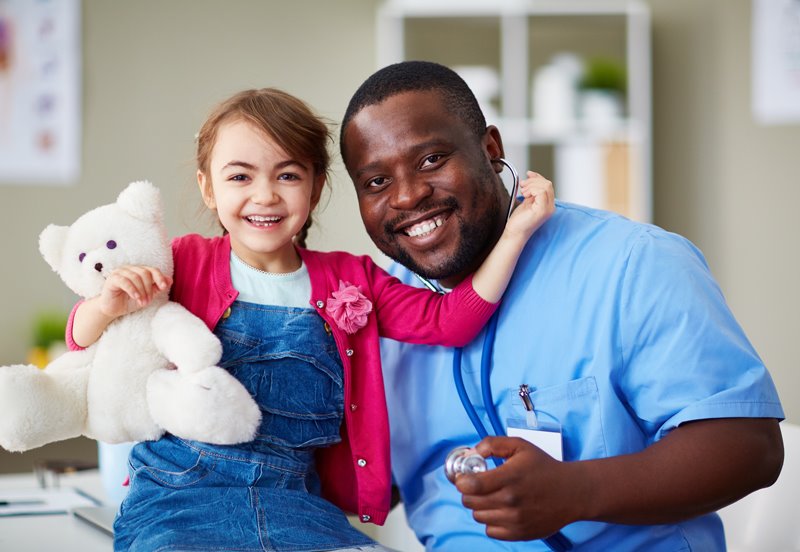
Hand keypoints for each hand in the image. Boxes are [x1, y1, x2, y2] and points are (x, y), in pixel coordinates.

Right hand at [97, 265, 171, 318]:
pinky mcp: (112, 278)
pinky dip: (133, 290)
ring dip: (142, 291)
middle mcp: (130, 269)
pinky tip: (136, 297)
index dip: (159, 277)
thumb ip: (157, 288)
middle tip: (149, 301)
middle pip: (145, 273)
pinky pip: (125, 281)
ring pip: (136, 277)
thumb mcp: (146, 296)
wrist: (112, 309)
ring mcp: (120, 272)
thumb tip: (170, 280)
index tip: (164, 287)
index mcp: (139, 271)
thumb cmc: (129, 301)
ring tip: (143, 302)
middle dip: (149, 288)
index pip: (152, 270)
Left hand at [455, 436, 575, 540]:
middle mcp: (511, 501)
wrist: (572, 492)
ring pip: (478, 516)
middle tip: (478, 485)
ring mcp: (515, 520)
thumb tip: (473, 452)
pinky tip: (501, 510)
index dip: (462, 480)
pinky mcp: (519, 533)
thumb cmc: (544, 467)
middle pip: (470, 502)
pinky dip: (491, 521)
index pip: (470, 485)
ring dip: (480, 506)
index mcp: (509, 477)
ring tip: (493, 496)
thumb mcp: (520, 446)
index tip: (465, 477)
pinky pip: (490, 531)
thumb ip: (493, 444)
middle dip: (469, 492)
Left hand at [503, 172, 554, 241]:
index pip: (547, 185)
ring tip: (523, 192)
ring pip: (545, 186)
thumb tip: (531, 176)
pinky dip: (532, 190)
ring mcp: (548, 209)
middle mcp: (550, 206)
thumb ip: (532, 190)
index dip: (538, 177)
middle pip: (547, 184)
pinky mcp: (542, 210)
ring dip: (531, 185)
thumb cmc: (519, 220)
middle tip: (523, 185)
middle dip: (533, 180)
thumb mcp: (527, 200)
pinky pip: (541, 192)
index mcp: (547, 204)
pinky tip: (525, 195)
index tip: (528, 174)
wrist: (515, 232)